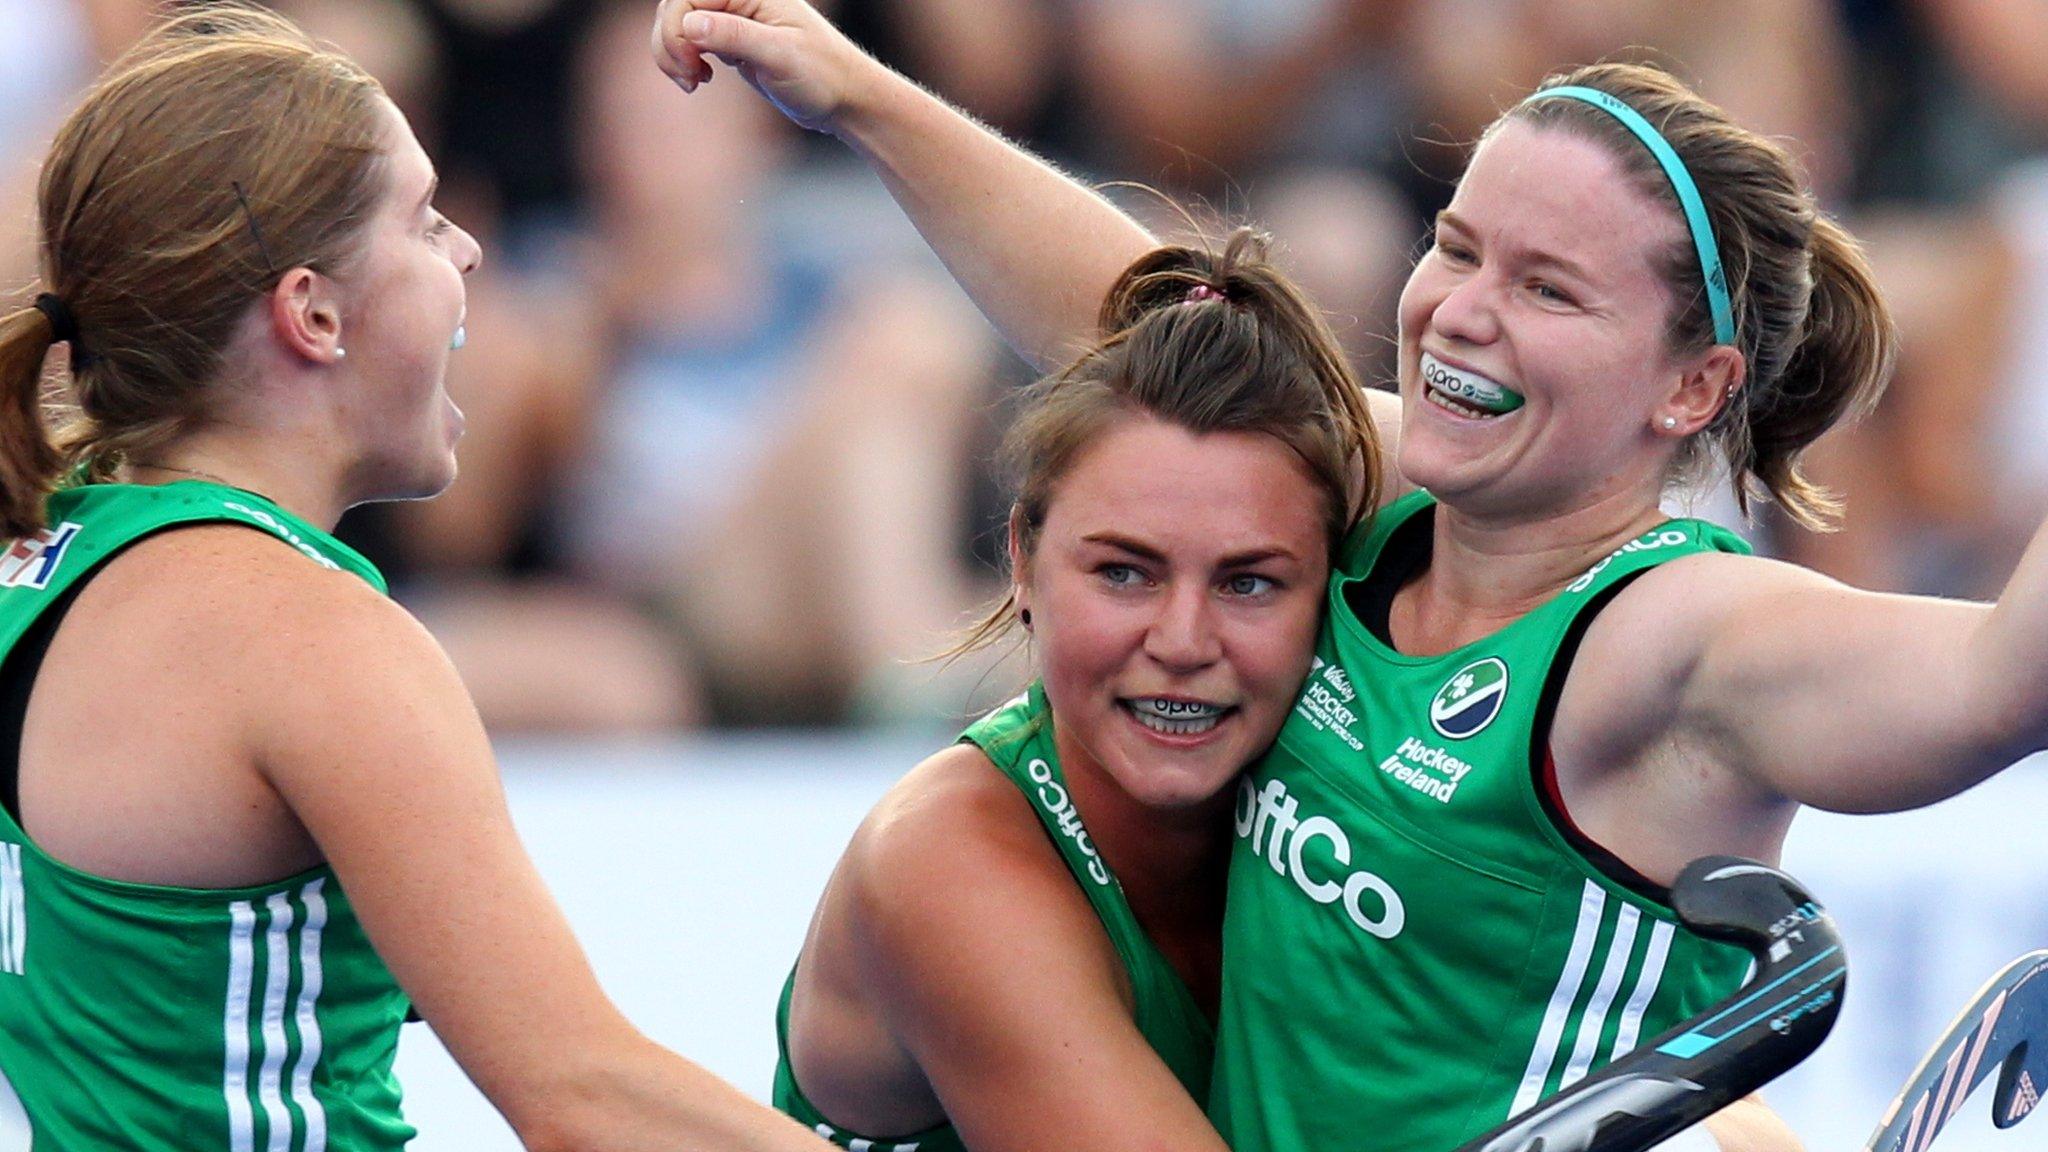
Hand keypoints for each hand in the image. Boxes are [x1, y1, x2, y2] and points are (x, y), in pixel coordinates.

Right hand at [651, 0, 875, 133]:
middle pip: (675, 7)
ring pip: (678, 24)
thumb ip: (735, 36)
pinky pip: (689, 41)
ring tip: (693, 82)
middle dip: (669, 43)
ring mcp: (734, 20)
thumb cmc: (823, 75)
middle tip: (689, 79)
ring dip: (672, 54)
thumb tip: (690, 24)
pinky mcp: (732, 42)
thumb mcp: (780, 56)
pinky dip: (683, 60)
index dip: (676, 29)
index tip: (689, 64)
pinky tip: (700, 80)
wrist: (845, 99)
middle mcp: (739, 0)